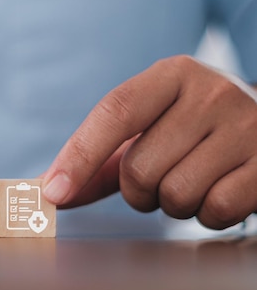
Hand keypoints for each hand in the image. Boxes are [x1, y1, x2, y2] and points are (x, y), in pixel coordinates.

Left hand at [41, 55, 256, 229]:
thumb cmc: (191, 131)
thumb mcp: (148, 128)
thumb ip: (98, 158)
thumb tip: (51, 190)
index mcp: (172, 75)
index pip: (115, 112)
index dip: (78, 156)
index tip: (53, 191)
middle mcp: (212, 92)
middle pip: (139, 167)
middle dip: (137, 191)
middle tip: (157, 180)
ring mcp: (247, 126)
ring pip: (176, 194)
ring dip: (172, 204)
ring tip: (191, 181)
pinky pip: (216, 210)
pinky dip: (208, 214)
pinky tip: (219, 190)